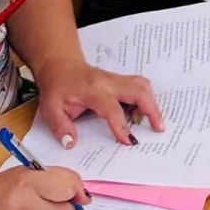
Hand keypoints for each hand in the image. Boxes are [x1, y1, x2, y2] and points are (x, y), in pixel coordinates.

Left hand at [33, 58, 163, 147]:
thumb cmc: (57, 87)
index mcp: (93, 90)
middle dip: (151, 110)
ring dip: (151, 103)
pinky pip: (139, 87)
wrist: (60, 66)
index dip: (121, 126)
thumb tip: (71, 143)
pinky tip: (143, 113)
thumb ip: (60, 126)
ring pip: (142, 86)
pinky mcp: (120, 81)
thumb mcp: (51, 108)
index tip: (129, 141)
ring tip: (154, 122)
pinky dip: (146, 99)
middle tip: (159, 129)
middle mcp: (109, 82)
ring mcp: (116, 79)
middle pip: (139, 90)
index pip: (112, 109)